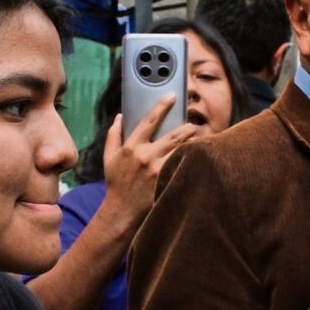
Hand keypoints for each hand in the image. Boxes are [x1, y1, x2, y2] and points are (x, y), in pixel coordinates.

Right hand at [101, 95, 195, 229]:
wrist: (121, 213)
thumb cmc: (116, 184)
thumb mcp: (109, 158)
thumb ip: (113, 135)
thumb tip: (119, 116)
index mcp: (132, 147)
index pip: (149, 120)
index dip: (162, 106)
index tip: (171, 96)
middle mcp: (146, 156)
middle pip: (174, 135)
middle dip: (187, 127)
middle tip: (193, 124)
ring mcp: (158, 170)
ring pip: (183, 150)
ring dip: (193, 142)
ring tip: (200, 139)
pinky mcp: (167, 182)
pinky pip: (184, 166)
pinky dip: (192, 160)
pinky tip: (200, 157)